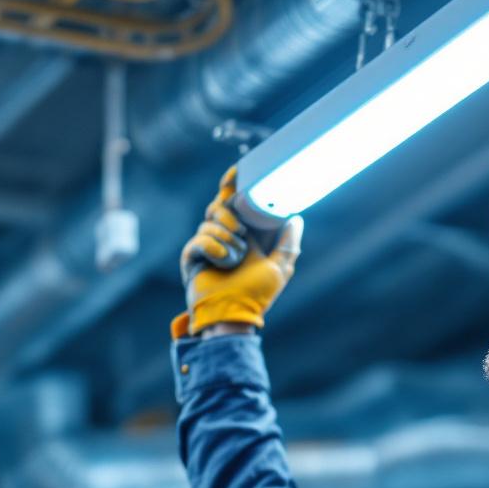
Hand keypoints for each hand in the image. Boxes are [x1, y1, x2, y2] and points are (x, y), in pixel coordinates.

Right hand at [173, 167, 301, 337]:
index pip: (236, 200)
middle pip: (220, 205)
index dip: (234, 183)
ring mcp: (207, 243)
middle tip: (241, 231)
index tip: (237, 172)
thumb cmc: (256, 295)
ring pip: (212, 219)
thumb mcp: (279, 268)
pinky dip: (215, 249)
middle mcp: (225, 234)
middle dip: (230, 214)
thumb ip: (288, 244)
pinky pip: (201, 238)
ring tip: (237, 257)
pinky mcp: (192, 254)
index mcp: (245, 233)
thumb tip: (296, 218)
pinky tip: (223, 262)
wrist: (232, 315)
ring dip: (228, 237)